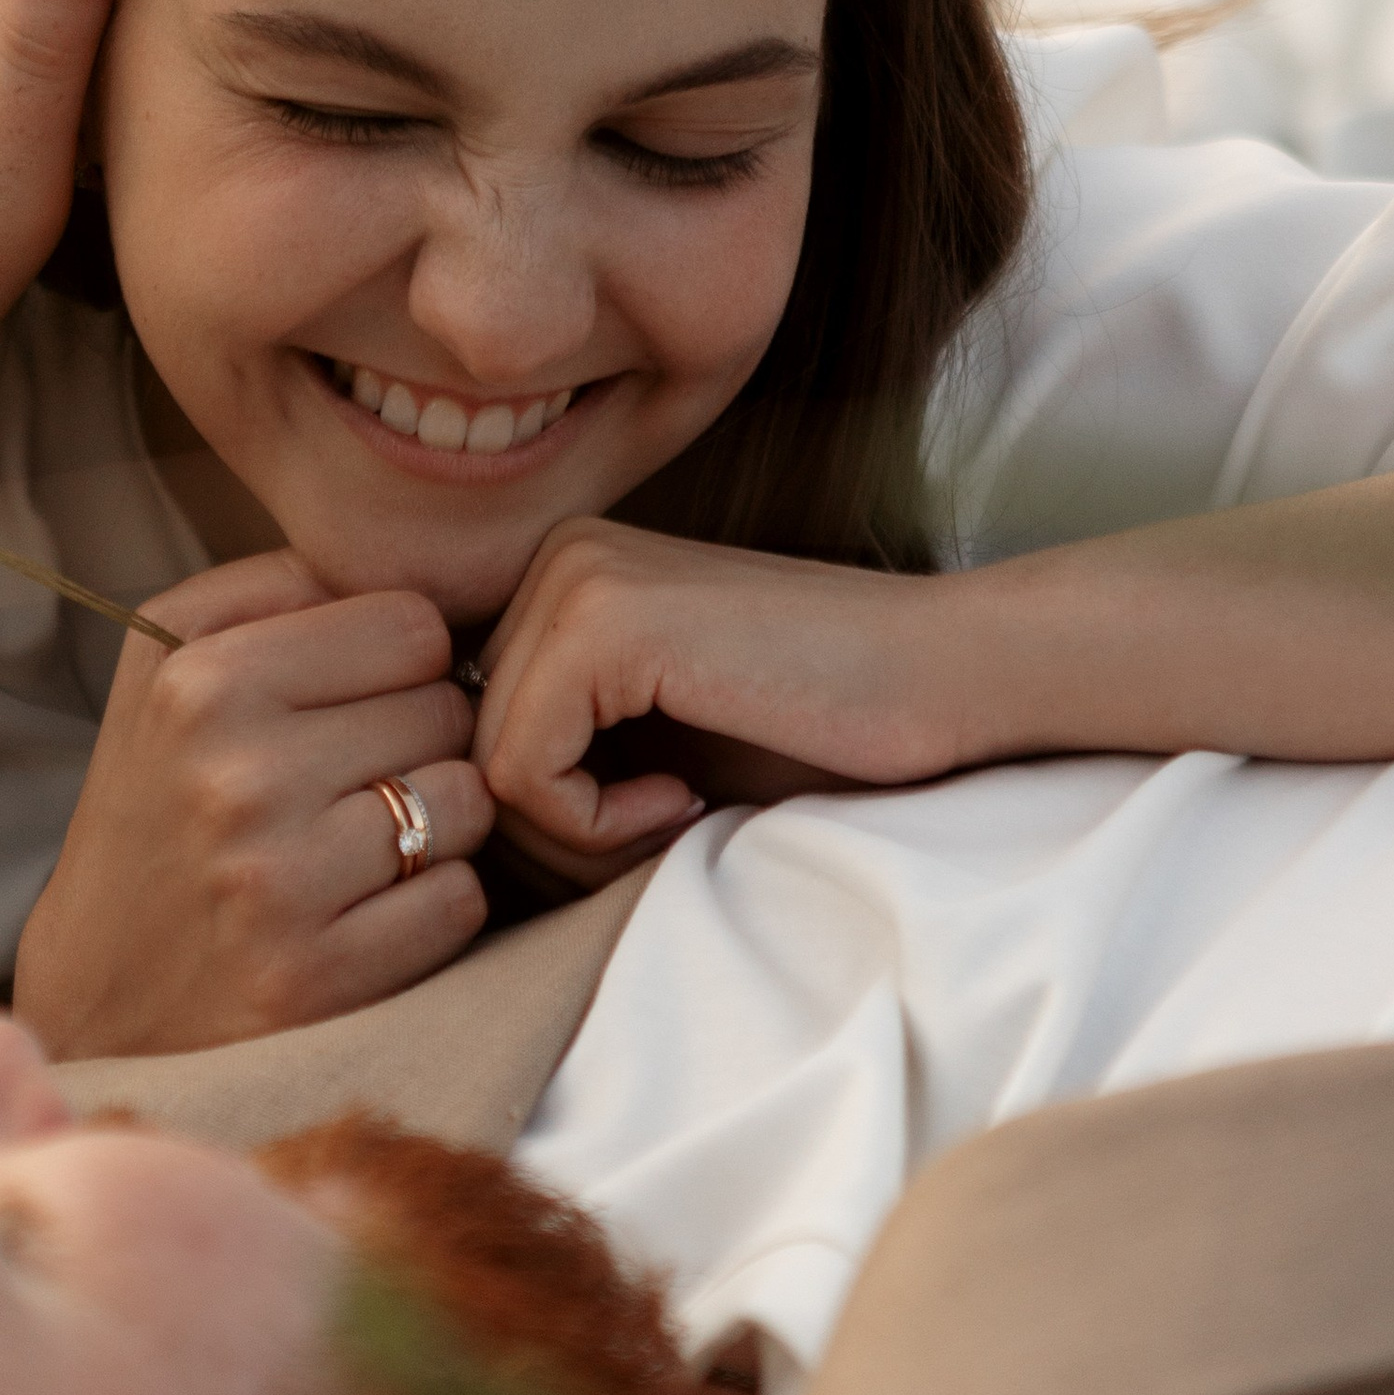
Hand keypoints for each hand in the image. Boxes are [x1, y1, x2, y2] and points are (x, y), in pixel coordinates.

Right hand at [12, 553, 492, 1057]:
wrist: (96, 994)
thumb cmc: (159, 805)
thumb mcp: (168, 666)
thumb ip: (281, 591)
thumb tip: (420, 557)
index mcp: (199, 678)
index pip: (412, 624)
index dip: (400, 662)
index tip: (355, 702)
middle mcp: (233, 774)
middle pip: (446, 710)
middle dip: (417, 741)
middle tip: (349, 783)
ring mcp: (275, 881)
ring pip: (468, 801)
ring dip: (437, 824)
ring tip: (361, 843)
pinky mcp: (314, 977)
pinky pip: (460, 900)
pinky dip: (433, 906)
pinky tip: (368, 911)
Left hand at [472, 520, 967, 867]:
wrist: (952, 682)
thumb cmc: (822, 734)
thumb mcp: (658, 748)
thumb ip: (558, 761)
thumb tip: (441, 836)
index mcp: (564, 578)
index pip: (475, 735)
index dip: (549, 819)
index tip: (649, 822)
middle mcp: (556, 557)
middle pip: (467, 752)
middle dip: (556, 833)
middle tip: (667, 831)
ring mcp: (575, 577)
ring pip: (484, 769)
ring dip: (577, 837)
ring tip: (680, 818)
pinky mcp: (602, 620)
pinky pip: (519, 774)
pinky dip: (593, 826)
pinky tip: (685, 803)